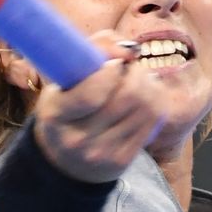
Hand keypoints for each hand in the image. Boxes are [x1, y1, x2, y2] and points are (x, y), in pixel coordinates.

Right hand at [32, 30, 166, 182]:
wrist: (67, 160)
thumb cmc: (67, 107)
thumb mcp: (62, 80)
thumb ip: (92, 50)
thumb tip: (129, 51)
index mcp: (55, 115)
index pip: (92, 94)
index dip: (110, 71)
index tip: (114, 63)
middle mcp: (77, 140)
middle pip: (128, 97)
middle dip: (136, 72)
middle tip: (130, 66)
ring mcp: (102, 154)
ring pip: (146, 107)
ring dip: (148, 83)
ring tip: (138, 77)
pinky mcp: (122, 160)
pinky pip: (154, 120)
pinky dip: (156, 99)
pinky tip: (145, 94)